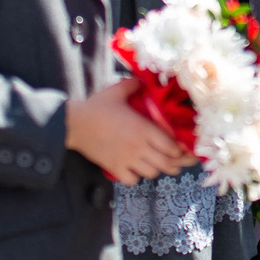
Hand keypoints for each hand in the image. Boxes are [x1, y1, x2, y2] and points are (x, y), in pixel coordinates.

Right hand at [66, 78, 192, 183]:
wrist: (75, 124)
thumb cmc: (97, 107)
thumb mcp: (117, 91)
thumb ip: (134, 85)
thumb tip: (144, 79)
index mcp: (144, 129)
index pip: (171, 146)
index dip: (181, 150)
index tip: (184, 148)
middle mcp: (139, 147)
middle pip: (166, 163)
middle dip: (177, 164)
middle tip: (180, 162)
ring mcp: (127, 159)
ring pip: (152, 173)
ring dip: (158, 170)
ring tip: (159, 165)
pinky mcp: (114, 168)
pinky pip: (133, 180)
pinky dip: (137, 177)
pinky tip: (136, 170)